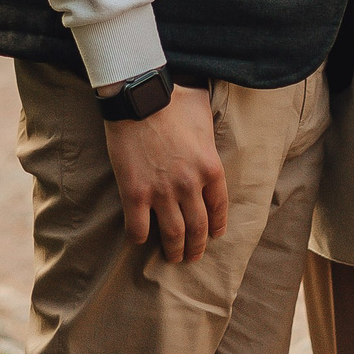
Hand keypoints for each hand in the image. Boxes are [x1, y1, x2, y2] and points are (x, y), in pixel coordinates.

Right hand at [103, 84, 227, 261]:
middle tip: (193, 255)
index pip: (219, 208)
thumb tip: (211, 127)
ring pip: (173, 234)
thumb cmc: (172, 99)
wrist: (138, 97)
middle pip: (198, 227)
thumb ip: (210, 129)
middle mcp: (190, 185)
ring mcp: (162, 192)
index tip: (214, 234)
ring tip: (173, 256)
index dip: (217, 225)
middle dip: (197, 246)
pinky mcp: (135, 193)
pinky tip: (140, 239)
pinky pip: (138, 228)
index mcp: (210, 167)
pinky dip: (139, 237)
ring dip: (175, 250)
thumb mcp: (203, 111)